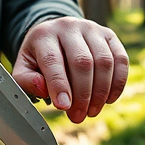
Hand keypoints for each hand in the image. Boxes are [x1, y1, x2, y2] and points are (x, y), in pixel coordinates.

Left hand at [12, 17, 128, 123]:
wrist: (56, 34)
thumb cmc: (39, 56)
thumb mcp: (24, 67)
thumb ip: (26, 80)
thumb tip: (43, 88)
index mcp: (44, 35)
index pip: (53, 60)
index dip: (59, 85)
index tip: (64, 107)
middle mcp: (69, 27)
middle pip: (82, 62)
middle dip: (82, 95)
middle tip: (78, 117)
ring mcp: (92, 29)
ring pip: (104, 62)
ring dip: (100, 92)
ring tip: (92, 111)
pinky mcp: (109, 35)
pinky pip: (120, 60)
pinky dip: (118, 83)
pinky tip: (108, 99)